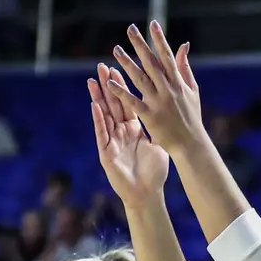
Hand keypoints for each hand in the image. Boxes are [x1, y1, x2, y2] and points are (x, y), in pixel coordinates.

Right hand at [88, 63, 170, 208]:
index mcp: (134, 130)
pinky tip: (95, 104)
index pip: (127, 104)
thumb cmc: (154, 173)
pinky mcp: (106, 153)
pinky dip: (98, 119)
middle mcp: (121, 133)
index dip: (122, 87)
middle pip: (113, 105)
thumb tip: (168, 111)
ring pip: (104, 115)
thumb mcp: (158, 145)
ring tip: (92, 79)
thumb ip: (158, 127)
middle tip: (102, 66)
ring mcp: (112, 142)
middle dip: (107, 86)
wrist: (147, 194)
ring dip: (98, 97)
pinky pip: (101, 133)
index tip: (119, 68)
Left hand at [103, 22, 204, 155]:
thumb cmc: (191, 117)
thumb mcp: (192, 90)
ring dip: (127, 64)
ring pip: (140, 79)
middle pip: (152, 63)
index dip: (160, 39)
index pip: (167, 56)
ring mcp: (159, 103)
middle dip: (141, 45)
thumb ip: (185, 67)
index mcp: (178, 83)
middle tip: (130, 29)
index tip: (152, 23)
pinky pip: (133, 102)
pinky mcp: (150, 117)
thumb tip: (183, 45)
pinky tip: (110, 82)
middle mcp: (168, 90)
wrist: (191, 144)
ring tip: (115, 50)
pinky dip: (121, 92)